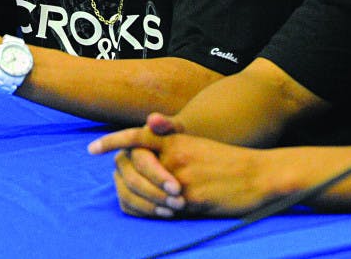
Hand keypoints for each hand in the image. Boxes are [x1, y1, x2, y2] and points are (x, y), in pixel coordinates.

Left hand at [90, 113, 274, 218]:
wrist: (259, 175)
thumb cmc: (228, 162)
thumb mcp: (198, 146)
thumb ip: (171, 149)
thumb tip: (147, 162)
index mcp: (176, 140)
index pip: (136, 136)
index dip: (112, 141)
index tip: (91, 149)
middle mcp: (174, 156)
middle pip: (132, 167)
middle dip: (124, 180)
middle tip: (120, 187)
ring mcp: (181, 179)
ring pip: (145, 191)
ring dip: (144, 200)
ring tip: (152, 204)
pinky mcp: (191, 200)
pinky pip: (163, 209)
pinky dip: (160, 212)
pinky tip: (168, 213)